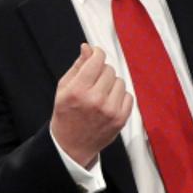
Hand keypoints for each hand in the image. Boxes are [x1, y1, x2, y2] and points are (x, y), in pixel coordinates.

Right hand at [50, 43, 132, 168]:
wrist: (71, 144)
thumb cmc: (66, 114)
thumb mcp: (63, 88)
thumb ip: (77, 66)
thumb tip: (87, 48)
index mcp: (77, 90)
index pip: (96, 61)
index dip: (97, 53)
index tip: (96, 53)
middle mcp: (95, 99)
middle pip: (109, 70)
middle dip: (101, 72)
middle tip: (93, 81)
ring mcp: (110, 110)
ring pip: (120, 82)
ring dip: (111, 84)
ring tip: (101, 93)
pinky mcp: (121, 119)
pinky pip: (129, 96)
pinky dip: (120, 96)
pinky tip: (109, 103)